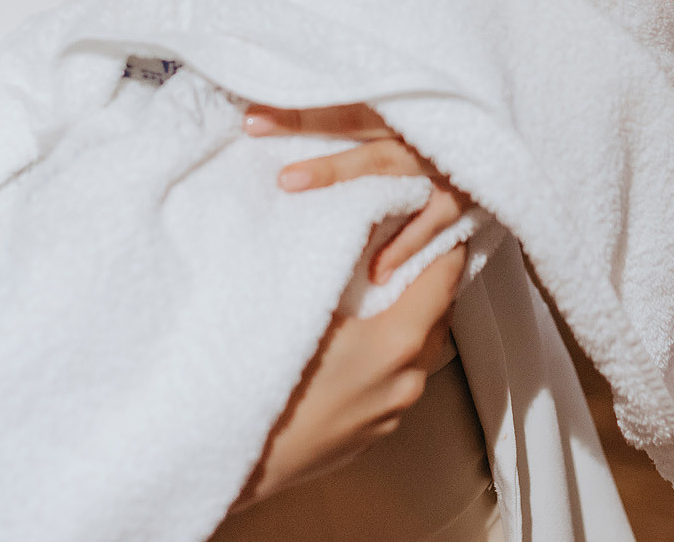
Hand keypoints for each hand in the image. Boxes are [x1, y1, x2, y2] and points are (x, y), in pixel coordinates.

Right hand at [236, 245, 465, 506]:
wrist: (229, 453)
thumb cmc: (261, 376)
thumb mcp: (303, 305)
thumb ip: (343, 266)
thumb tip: (362, 225)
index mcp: (397, 343)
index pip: (445, 278)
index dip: (443, 244)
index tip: (434, 219)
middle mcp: (405, 380)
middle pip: (440, 314)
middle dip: (432, 277)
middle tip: (413, 245)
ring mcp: (391, 413)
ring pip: (421, 350)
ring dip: (413, 316)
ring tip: (387, 288)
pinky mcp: (372, 434)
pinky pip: (398, 380)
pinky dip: (394, 352)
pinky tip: (363, 338)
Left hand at [246, 103, 474, 282]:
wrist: (526, 123)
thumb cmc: (459, 121)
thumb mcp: (420, 106)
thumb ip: (377, 108)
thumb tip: (305, 109)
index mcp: (411, 95)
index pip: (348, 91)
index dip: (302, 98)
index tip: (250, 109)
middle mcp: (425, 121)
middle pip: (357, 115)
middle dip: (304, 120)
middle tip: (253, 124)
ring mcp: (446, 156)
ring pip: (385, 161)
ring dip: (338, 170)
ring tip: (289, 182)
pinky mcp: (470, 192)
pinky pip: (433, 219)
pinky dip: (405, 242)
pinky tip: (375, 270)